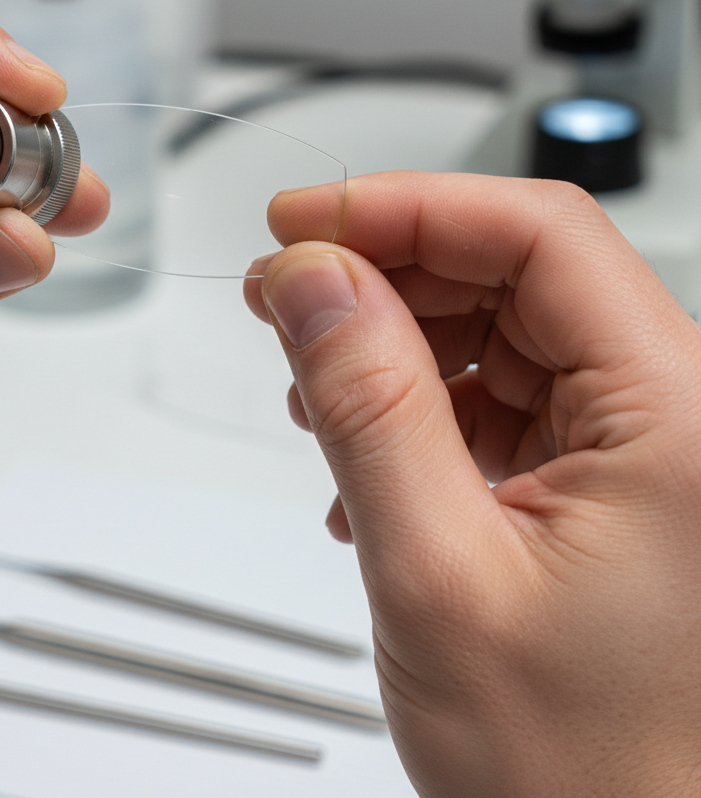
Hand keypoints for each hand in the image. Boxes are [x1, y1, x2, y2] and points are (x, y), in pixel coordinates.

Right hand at [244, 172, 700, 797]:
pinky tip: (367, 460)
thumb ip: (369, 408)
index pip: (537, 235)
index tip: (304, 222)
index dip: (406, 206)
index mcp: (679, 418)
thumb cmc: (587, 773)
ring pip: (495, 330)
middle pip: (513, 273)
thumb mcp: (439, 575)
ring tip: (319, 398)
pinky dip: (415, 405)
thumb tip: (313, 280)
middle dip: (385, 274)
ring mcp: (635, 445)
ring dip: (392, 346)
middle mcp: (674, 415)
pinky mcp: (596, 476)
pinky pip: (495, 395)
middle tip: (286, 301)